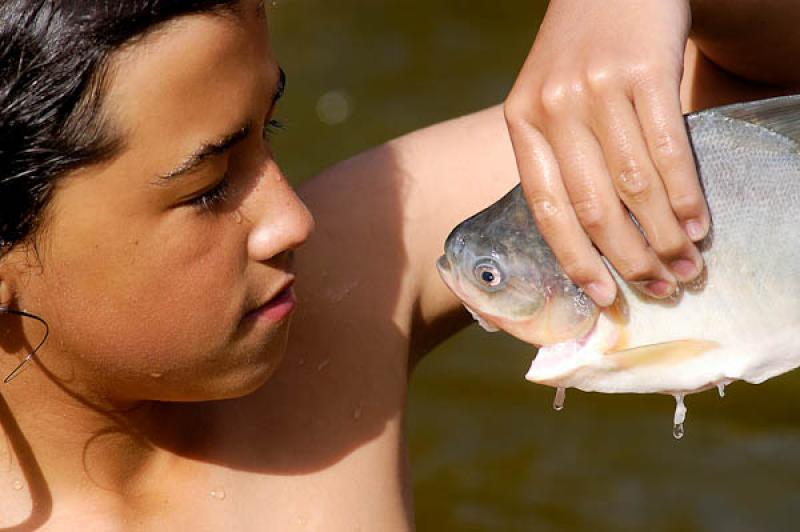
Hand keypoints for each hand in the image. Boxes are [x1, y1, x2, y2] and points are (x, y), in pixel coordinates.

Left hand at [504, 0, 708, 306]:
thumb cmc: (578, 55)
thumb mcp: (545, 99)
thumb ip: (556, 156)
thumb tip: (590, 235)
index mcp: (521, 121)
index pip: (546, 208)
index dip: (576, 258)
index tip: (601, 296)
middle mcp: (555, 108)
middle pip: (594, 207)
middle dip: (629, 259)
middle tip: (658, 289)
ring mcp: (598, 89)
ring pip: (635, 185)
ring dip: (664, 237)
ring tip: (685, 267)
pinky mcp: (645, 71)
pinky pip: (668, 148)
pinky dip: (684, 195)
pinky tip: (696, 224)